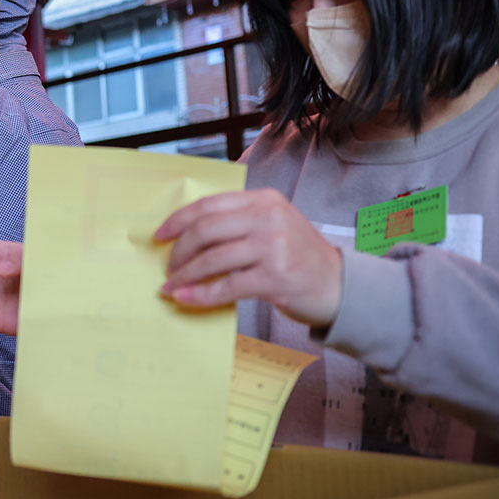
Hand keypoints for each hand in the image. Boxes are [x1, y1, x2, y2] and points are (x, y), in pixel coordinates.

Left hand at [156, 189, 343, 327]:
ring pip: (213, 258)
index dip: (179, 220)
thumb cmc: (297, 257)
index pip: (210, 204)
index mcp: (263, 200)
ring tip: (172, 286)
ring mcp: (273, 246)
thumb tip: (186, 236)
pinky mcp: (275, 277)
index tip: (159, 235)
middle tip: (168, 267)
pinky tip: (186, 299)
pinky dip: (201, 294)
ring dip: (185, 275)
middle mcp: (268, 218)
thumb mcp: (272, 225)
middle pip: (206, 230)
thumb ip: (238, 223)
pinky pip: (226, 286)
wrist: (338, 285)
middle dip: (179, 250)